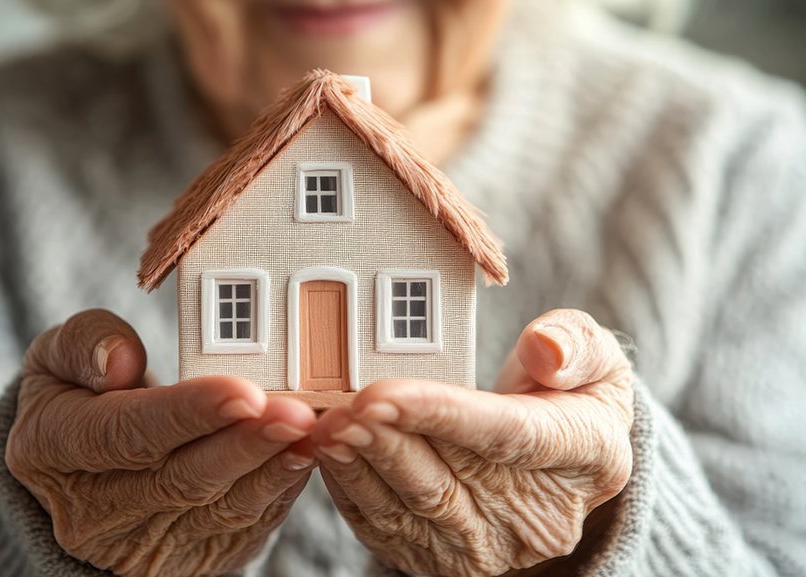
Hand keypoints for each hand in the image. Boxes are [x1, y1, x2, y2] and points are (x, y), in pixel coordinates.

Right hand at [5, 310, 317, 576]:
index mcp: (52, 451)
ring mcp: (143, 544)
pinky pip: (242, 528)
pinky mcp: (187, 559)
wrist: (80, 476)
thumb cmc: (78, 399)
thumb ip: (82, 344)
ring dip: (273, 468)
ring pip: (220, 508)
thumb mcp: (55, 358)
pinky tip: (305, 454)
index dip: (186, 414)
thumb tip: (121, 360)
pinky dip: (280, 489)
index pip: (123, 434)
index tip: (241, 391)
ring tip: (312, 431)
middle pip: (181, 478)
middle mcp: (94, 512)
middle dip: (246, 443)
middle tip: (296, 411)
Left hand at [311, 309, 633, 576]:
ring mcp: (490, 547)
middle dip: (387, 440)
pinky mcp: (446, 559)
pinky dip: (352, 489)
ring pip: (412, 508)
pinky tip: (330, 453)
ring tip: (327, 427)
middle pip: (450, 479)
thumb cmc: (568, 396)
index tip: (385, 392)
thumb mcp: (596, 359)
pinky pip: (388, 527)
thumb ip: (576, 346)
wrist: (555, 464)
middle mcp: (538, 518)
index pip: (508, 437)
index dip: (442, 414)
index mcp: (584, 458)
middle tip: (340, 408)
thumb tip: (544, 351)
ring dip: (362, 466)